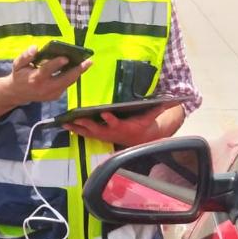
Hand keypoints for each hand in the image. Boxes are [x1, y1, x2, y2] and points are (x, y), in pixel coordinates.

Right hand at [5, 45, 91, 106]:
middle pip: (64, 79)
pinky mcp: (55, 96)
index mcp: (35, 78)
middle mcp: (45, 88)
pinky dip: (72, 76)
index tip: (66, 57)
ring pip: (68, 83)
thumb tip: (35, 48)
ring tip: (87, 63)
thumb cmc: (19, 75)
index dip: (56, 64)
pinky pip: (66, 85)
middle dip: (77, 70)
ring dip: (78, 73)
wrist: (17, 93)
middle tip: (88, 61)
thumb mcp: (17, 64)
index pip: (47, 70)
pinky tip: (78, 68)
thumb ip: (26, 56)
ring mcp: (51, 94)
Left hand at [63, 102, 181, 147]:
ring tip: (66, 123)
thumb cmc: (144, 124)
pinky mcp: (100, 135)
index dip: (110, 119)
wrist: (140, 139)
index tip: (104, 113)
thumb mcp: (152, 116)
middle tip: (77, 119)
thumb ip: (159, 108)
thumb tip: (171, 99)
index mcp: (124, 126)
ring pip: (89, 132)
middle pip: (98, 129)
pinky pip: (87, 134)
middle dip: (87, 124)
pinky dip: (77, 130)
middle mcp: (112, 133)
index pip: (116, 123)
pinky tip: (66, 126)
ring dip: (78, 128)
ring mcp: (105, 135)